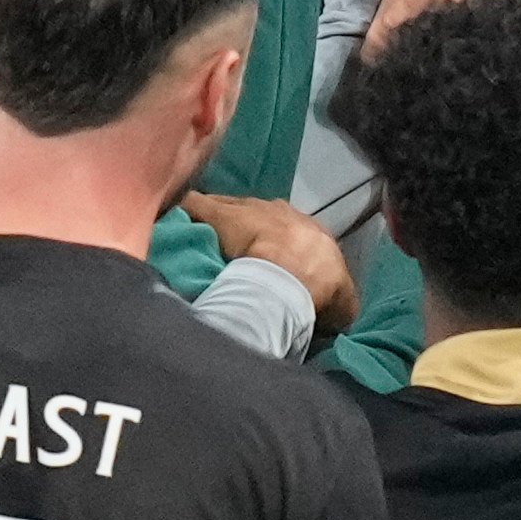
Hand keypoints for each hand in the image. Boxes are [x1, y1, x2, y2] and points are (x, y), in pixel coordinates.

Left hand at [184, 193, 360, 336]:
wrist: (291, 278)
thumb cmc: (319, 290)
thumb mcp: (343, 301)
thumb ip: (339, 300)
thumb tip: (338, 315)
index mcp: (311, 230)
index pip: (290, 231)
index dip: (276, 241)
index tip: (265, 255)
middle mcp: (283, 212)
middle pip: (259, 214)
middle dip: (247, 225)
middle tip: (233, 244)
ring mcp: (251, 209)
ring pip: (230, 206)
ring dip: (219, 218)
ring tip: (204, 232)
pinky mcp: (221, 215)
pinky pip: (199, 204)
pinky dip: (190, 209)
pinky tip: (177, 216)